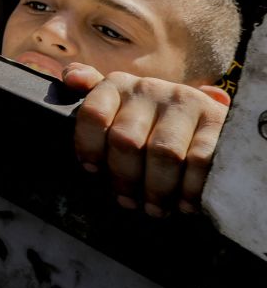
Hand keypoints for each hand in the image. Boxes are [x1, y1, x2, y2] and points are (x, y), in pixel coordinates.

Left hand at [63, 63, 229, 216]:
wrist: (209, 123)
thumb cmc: (150, 121)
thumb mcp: (119, 105)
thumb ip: (93, 94)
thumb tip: (71, 78)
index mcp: (118, 85)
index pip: (93, 114)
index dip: (89, 147)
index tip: (92, 170)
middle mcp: (149, 88)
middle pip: (126, 141)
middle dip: (124, 178)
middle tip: (127, 201)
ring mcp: (185, 101)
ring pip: (163, 154)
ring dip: (157, 190)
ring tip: (155, 208)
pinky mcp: (217, 121)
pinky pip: (199, 161)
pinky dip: (189, 188)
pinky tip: (184, 203)